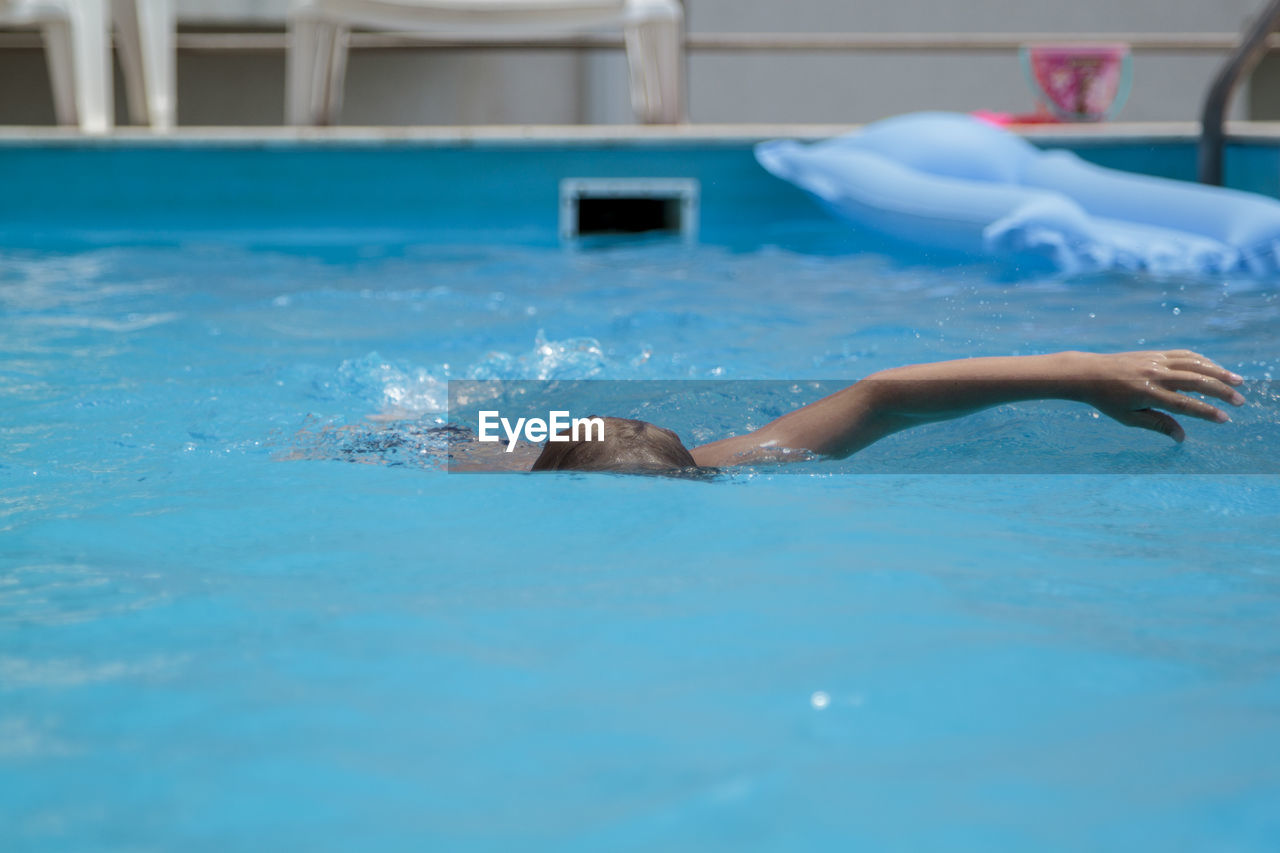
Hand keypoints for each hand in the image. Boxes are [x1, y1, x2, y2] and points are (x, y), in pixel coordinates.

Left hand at [1076, 349, 1244, 441]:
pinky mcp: (1155, 353)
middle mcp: (1155, 375)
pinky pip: (1184, 355)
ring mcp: (1156, 361)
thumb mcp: (1129, 418)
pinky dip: (1203, 360)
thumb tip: (1182, 437)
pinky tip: (1214, 368)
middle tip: (1240, 402)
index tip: (1225, 419)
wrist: (1088, 373)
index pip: (1185, 404)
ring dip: (1219, 372)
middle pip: (1196, 381)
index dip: (1207, 412)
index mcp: (1148, 393)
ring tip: (1238, 381)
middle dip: (1222, 391)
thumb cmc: (1107, 400)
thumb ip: (1157, 425)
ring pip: (1195, 364)